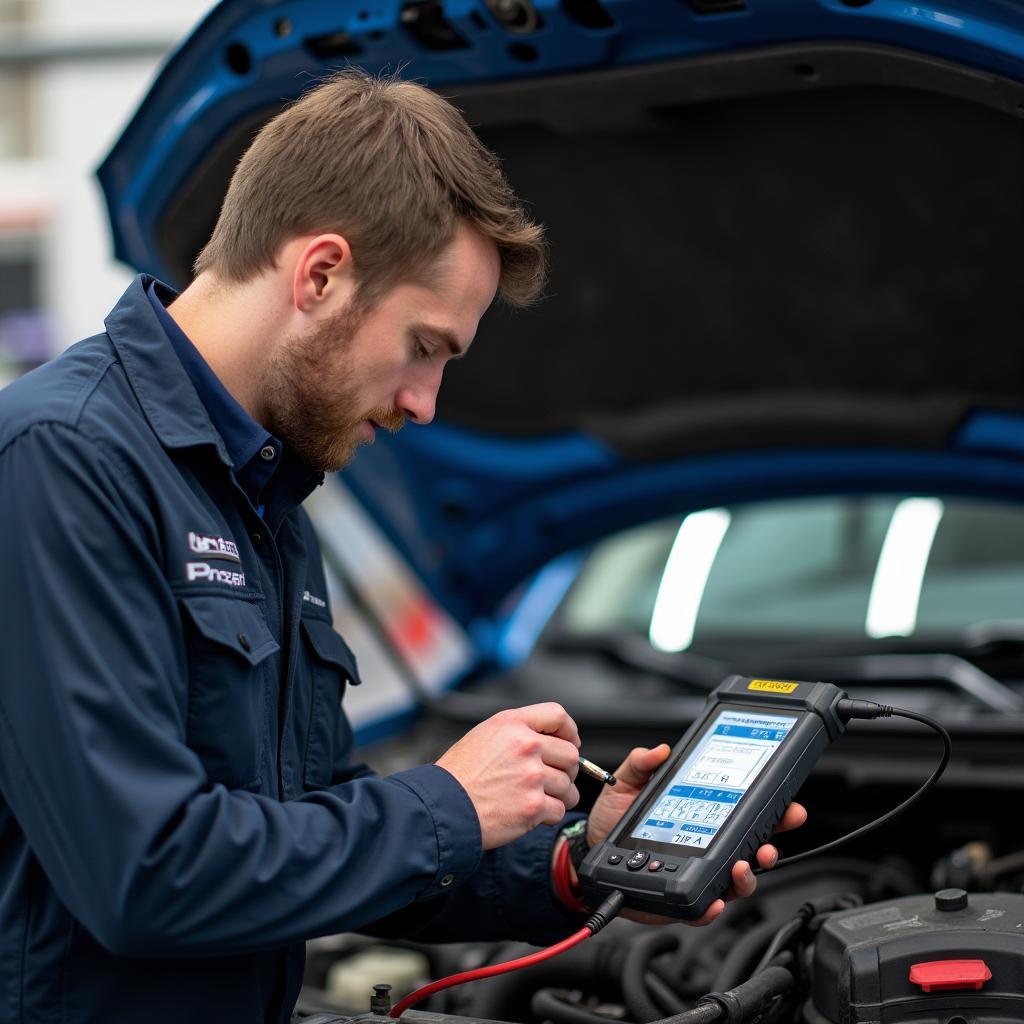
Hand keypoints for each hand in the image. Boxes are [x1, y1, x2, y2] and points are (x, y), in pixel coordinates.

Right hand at [437, 704, 580, 849]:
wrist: (442, 807)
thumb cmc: (458, 775)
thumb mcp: (484, 735)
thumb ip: (517, 732)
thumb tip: (548, 738)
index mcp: (512, 724)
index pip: (558, 716)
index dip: (569, 731)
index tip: (570, 742)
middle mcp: (525, 746)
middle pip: (570, 754)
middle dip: (566, 769)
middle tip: (553, 778)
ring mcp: (531, 777)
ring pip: (568, 785)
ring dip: (560, 795)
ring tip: (541, 798)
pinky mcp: (533, 806)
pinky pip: (559, 809)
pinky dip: (550, 815)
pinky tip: (533, 813)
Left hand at [584, 744, 807, 925]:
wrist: (588, 851)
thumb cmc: (611, 818)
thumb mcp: (625, 783)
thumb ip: (642, 763)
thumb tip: (661, 750)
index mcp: (701, 814)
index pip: (742, 811)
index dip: (769, 808)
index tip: (786, 802)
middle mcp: (706, 845)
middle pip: (751, 847)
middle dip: (771, 844)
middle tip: (771, 841)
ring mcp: (697, 873)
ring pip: (736, 879)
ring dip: (748, 875)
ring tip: (744, 866)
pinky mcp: (682, 898)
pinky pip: (705, 907)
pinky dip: (715, 905)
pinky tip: (717, 899)